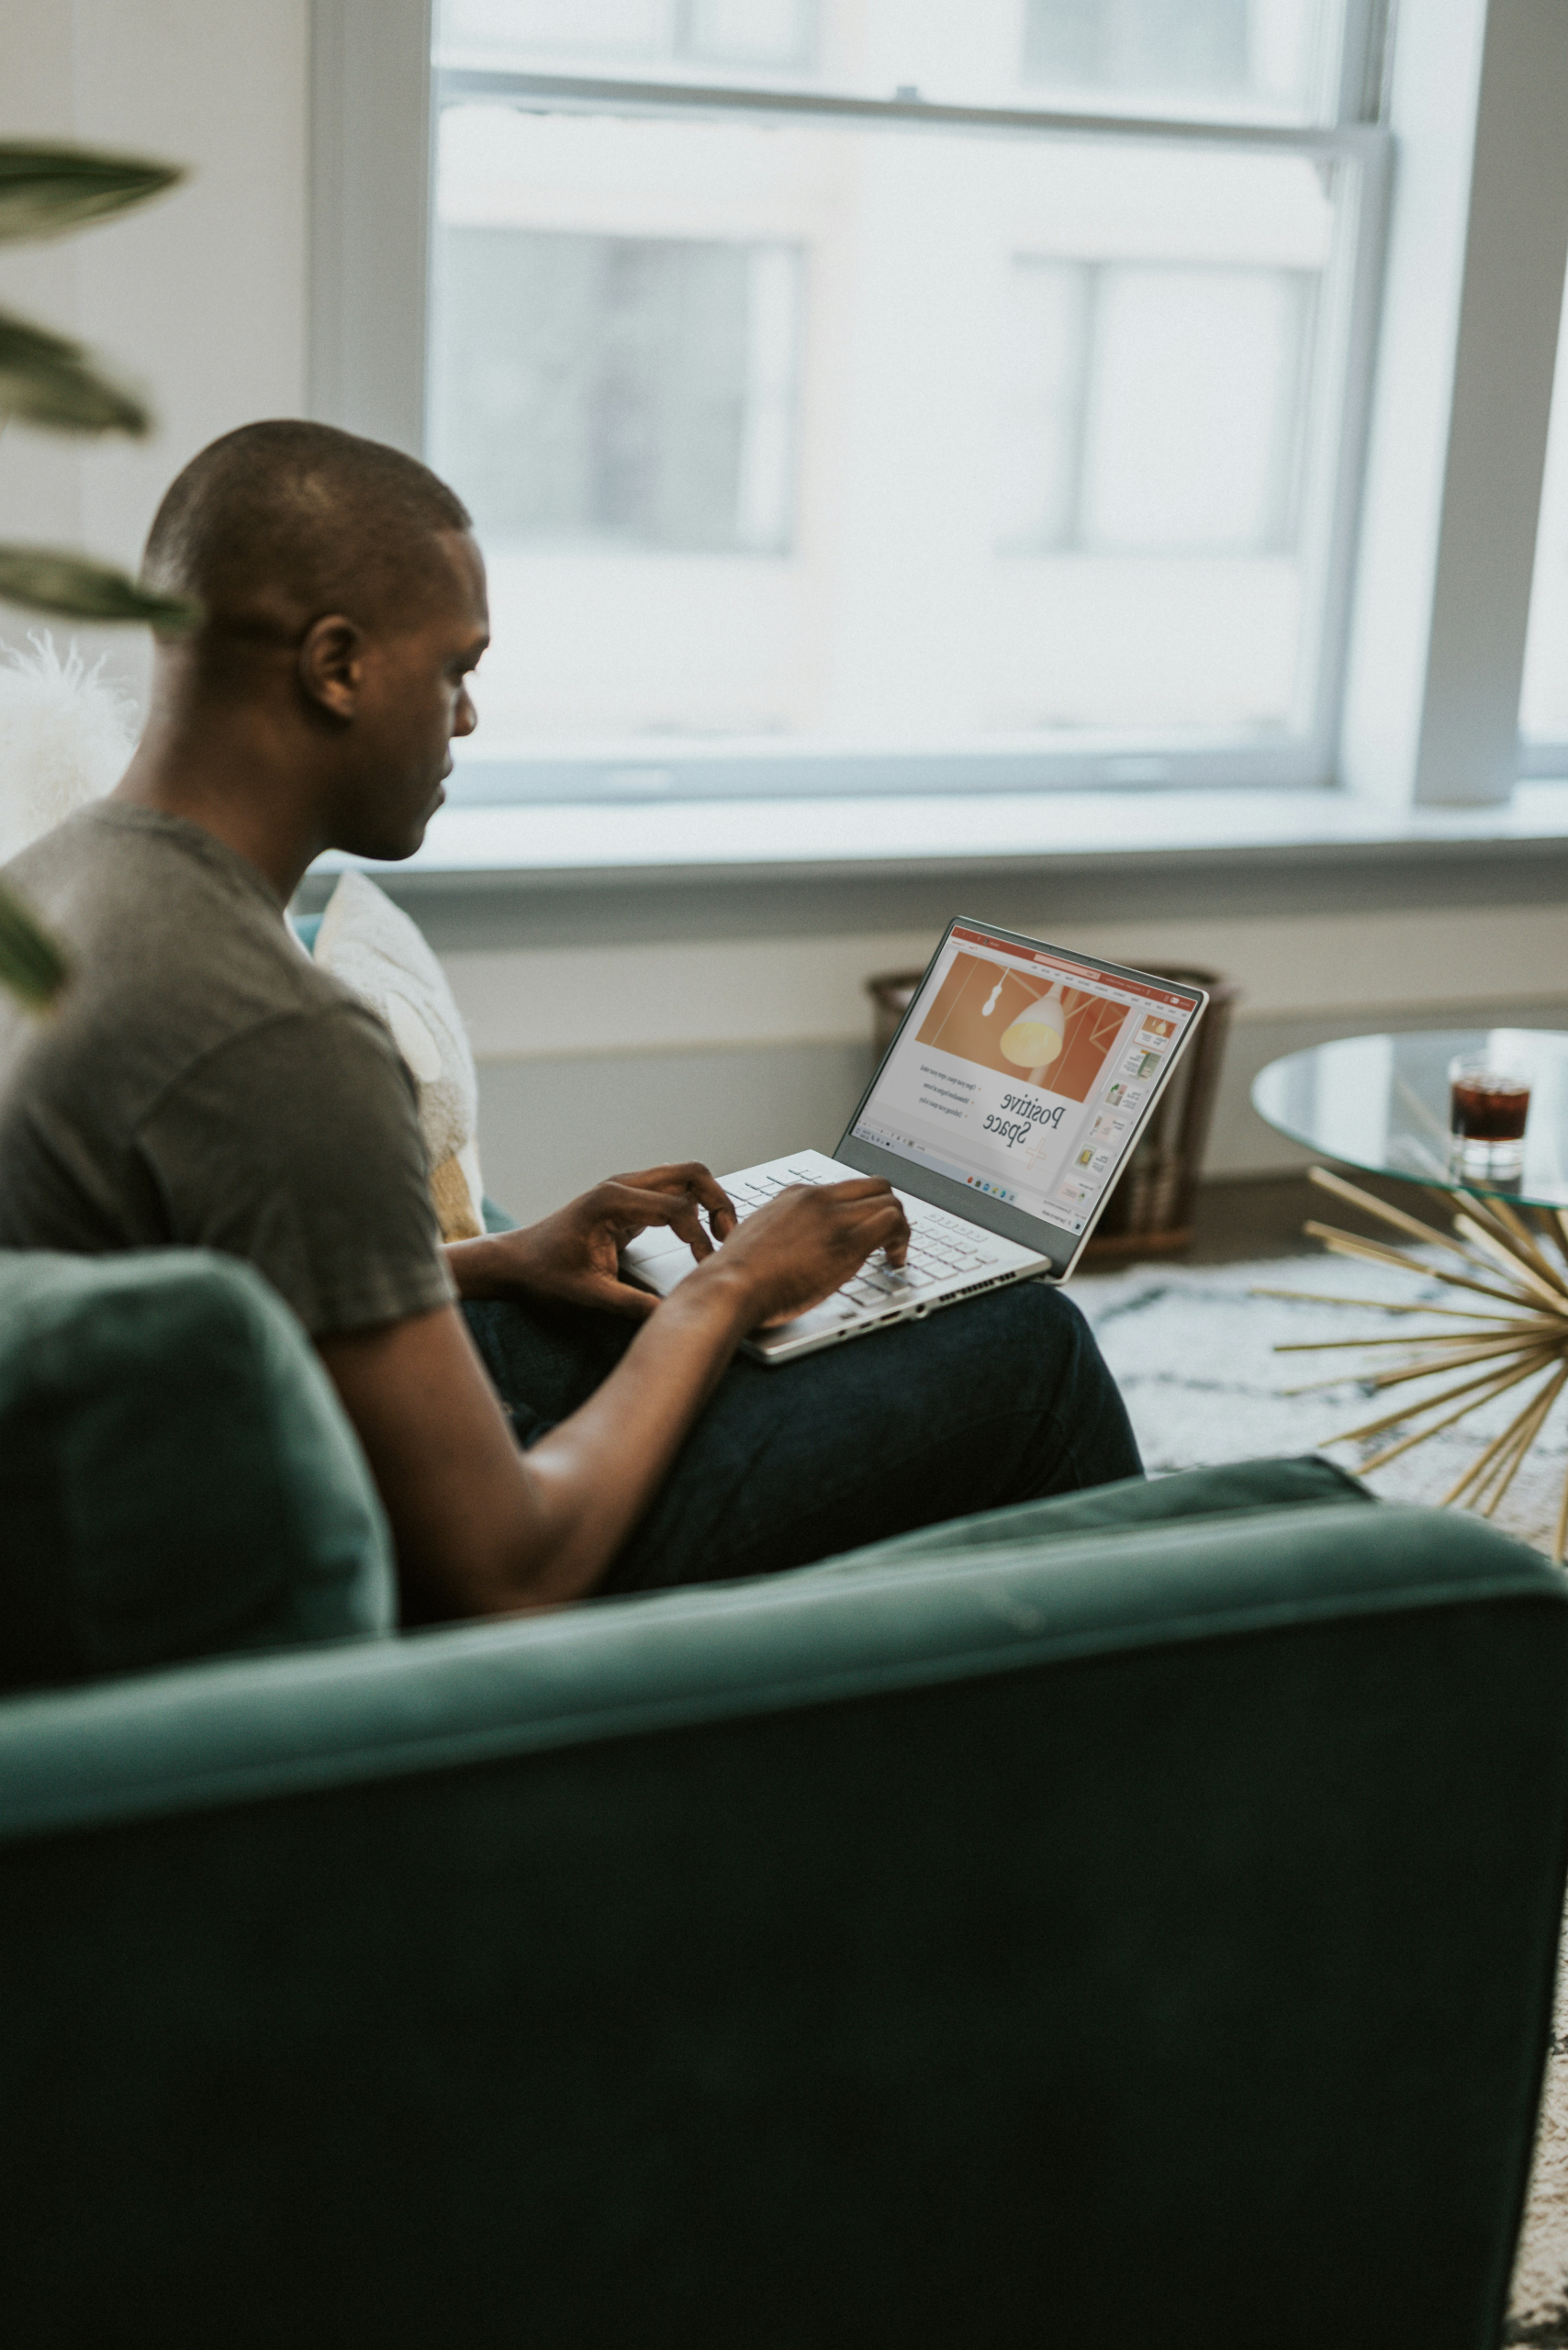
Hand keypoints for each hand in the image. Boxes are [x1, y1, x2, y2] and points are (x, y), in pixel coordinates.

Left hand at [447, 1162, 736, 1319]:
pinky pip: (673, 1193)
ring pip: (686, 1178)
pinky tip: (700, 1239)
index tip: (705, 1268)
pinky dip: (695, 1209)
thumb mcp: (588, 1295)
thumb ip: (631, 1305)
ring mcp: (627, 1189)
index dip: (701, 1238)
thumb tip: (671, 1317)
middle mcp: (623, 1186)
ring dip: (710, 1203)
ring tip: (720, 1239)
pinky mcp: (630, 1201)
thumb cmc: (545, 1275)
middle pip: (691, 1174)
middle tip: (729, 1239)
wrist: (517, 1262)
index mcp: (613, 1200)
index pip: (678, 1208)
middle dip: (719, 1202)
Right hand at [690, 1178, 909, 1328]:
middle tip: (889, 1239)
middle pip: (874, 1186)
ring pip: (889, 1199)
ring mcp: (833, 1217)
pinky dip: (902, 1239)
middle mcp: (817, 1199)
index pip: (845, 1189)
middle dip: (889, 1210)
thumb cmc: (735, 1275)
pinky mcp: (847, 1242)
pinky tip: (895, 1260)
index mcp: (794, 1196)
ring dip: (899, 1226)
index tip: (865, 1230)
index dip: (863, 1209)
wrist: (730, 1286)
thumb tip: (790, 1248)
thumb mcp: (755, 1238)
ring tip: (895, 1252)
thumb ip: (780, 1234)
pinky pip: (892, 1222)